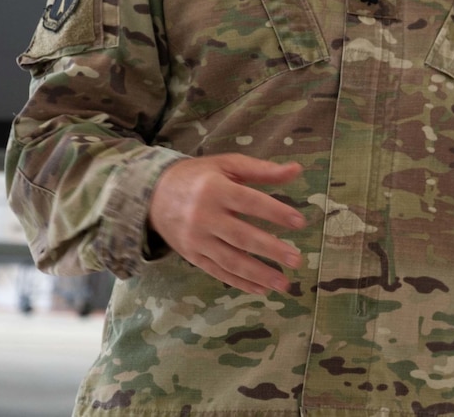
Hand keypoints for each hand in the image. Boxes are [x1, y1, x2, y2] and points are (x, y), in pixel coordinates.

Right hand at [148, 154, 304, 293]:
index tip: (300, 222)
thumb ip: (262, 170)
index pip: (250, 203)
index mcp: (215, 190)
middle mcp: (204, 217)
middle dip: (270, 250)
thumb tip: (297, 170)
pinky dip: (239, 282)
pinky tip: (261, 289)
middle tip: (297, 260)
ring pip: (230, 260)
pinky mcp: (191, 256)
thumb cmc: (199, 176)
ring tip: (284, 283)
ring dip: (258, 274)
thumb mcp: (228, 165)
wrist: (153, 194)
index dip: (275, 212)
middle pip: (241, 236)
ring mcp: (196, 240)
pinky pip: (217, 272)